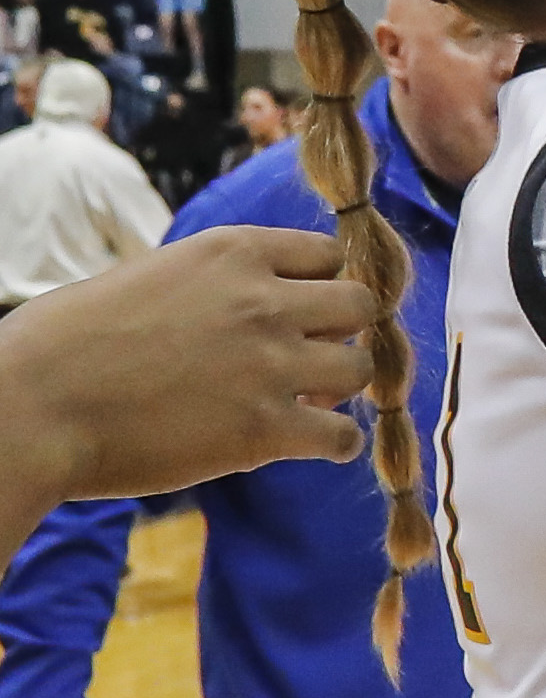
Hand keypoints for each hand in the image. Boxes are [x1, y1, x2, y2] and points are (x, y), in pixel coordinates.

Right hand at [0, 230, 377, 510]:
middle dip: (341, 332)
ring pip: (361, 367)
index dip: (318, 287)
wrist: (30, 407)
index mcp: (233, 251)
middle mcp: (265, 299)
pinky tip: (317, 446)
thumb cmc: (61, 343)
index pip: (328, 254)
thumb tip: (232, 308)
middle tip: (311, 358)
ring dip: (342, 387)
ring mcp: (270, 364)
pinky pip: (341, 436)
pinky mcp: (263, 429)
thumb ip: (209, 285)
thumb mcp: (149, 277)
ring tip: (312, 404)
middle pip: (359, 305)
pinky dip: (337, 444)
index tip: (302, 311)